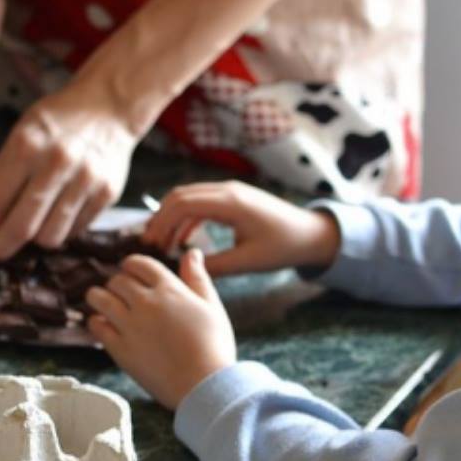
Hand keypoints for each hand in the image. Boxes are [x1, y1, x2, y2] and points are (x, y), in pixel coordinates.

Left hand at [0, 79, 136, 275]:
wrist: (108, 105)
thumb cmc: (54, 125)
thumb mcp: (19, 138)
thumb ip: (1, 181)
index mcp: (25, 147)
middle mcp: (56, 163)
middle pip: (21, 229)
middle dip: (1, 248)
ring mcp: (85, 180)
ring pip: (49, 238)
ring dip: (35, 239)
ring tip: (34, 220)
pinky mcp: (107, 194)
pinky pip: (74, 232)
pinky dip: (61, 229)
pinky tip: (59, 210)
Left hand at [86, 250, 235, 409]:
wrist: (204, 386)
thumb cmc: (214, 347)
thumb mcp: (211, 307)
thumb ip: (198, 278)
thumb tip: (192, 252)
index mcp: (170, 289)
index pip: (139, 263)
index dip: (131, 265)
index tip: (130, 272)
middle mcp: (146, 303)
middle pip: (117, 280)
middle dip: (117, 284)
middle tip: (120, 293)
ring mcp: (130, 325)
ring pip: (98, 298)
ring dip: (98, 297)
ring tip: (103, 305)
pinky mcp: (119, 348)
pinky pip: (95, 326)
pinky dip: (96, 322)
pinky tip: (103, 325)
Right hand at [141, 181, 341, 275]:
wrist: (311, 233)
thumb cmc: (283, 247)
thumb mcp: (247, 262)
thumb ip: (214, 266)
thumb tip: (184, 269)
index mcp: (231, 203)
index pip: (183, 204)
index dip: (161, 222)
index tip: (150, 244)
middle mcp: (228, 191)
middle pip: (180, 195)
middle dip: (160, 218)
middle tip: (149, 244)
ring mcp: (230, 191)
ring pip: (188, 197)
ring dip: (171, 217)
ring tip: (161, 243)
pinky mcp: (232, 198)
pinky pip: (201, 202)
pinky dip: (186, 218)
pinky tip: (181, 239)